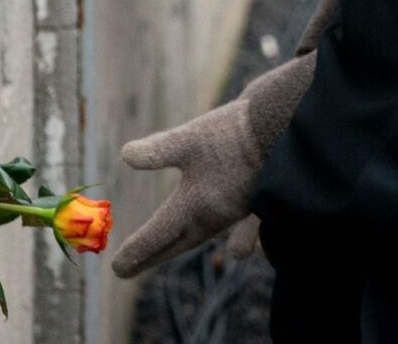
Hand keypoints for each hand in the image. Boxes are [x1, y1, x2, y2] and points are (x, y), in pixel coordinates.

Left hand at [110, 97, 262, 278]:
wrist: (281, 130)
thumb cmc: (231, 135)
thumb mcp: (188, 139)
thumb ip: (157, 151)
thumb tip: (125, 156)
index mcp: (194, 206)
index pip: (158, 235)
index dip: (137, 251)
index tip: (116, 268)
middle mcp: (213, 218)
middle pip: (176, 243)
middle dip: (151, 255)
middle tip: (125, 268)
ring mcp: (233, 213)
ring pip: (199, 237)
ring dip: (176, 245)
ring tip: (160, 251)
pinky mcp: (251, 203)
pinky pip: (232, 232)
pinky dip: (224, 238)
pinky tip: (230, 247)